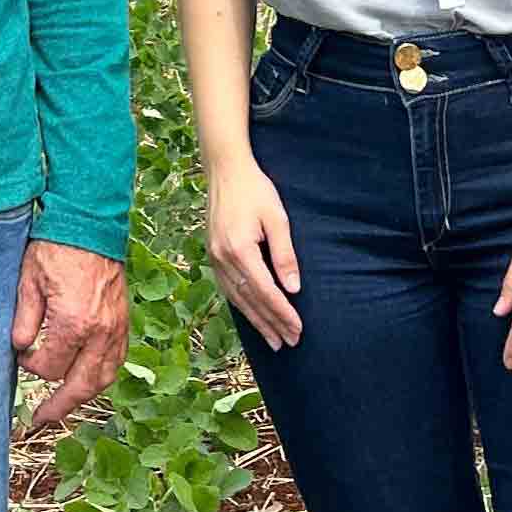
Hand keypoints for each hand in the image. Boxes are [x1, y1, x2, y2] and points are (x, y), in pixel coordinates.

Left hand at [12, 239, 128, 428]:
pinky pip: (117, 359)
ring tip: (65, 405)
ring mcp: (115, 327)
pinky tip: (89, 378)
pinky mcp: (123, 320)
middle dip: (60, 406)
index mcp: (73, 323)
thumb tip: (20, 349)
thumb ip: (24, 320)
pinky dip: (103, 375)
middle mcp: (99, 332)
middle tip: (41, 419)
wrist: (89, 222)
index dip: (30, 365)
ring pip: (104, 377)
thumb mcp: (29, 281)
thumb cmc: (56, 248)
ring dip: (84, 395)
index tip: (22, 353)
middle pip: (81, 385)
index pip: (50, 367)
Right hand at [203, 154, 301, 349]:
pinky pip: (227, 288)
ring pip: (237, 298)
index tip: (298, 329)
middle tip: (289, 343)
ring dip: (256, 321)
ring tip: (273, 339)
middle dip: (271, 323)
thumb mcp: (276, 218)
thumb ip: (284, 255)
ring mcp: (214, 257)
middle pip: (250, 300)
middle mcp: (223, 258)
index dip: (282, 313)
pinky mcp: (213, 253)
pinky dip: (241, 305)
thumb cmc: (255, 189)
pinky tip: (251, 315)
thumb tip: (293, 289)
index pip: (265, 291)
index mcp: (240, 250)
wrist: (225, 169)